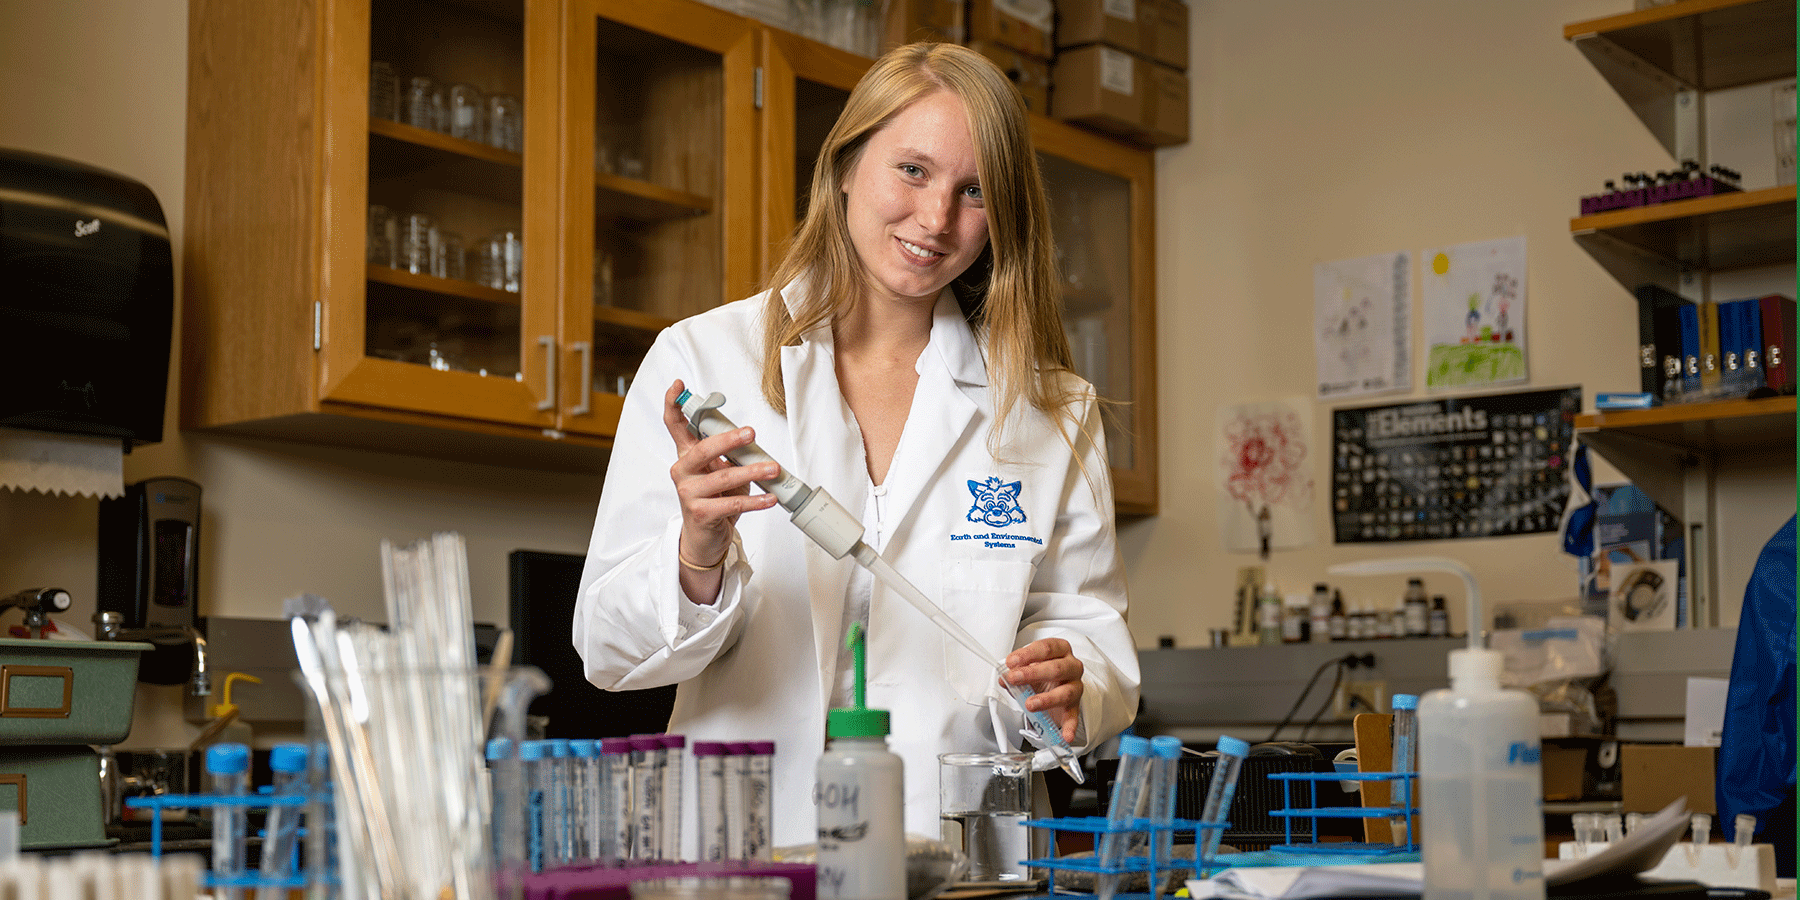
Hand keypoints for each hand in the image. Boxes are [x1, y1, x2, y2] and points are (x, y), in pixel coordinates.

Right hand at [663, 379, 780, 567]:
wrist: (705, 537)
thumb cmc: (715, 499)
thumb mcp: (720, 471)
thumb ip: (729, 453)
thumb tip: (749, 439)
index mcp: (687, 456)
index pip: (675, 426)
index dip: (673, 404)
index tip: (678, 386)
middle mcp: (683, 471)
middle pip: (702, 449)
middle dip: (728, 440)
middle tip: (751, 433)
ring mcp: (689, 494)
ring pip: (723, 478)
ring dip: (752, 472)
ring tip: (773, 469)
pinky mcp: (701, 514)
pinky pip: (732, 505)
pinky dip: (755, 501)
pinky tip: (769, 498)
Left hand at [1003, 638, 1083, 743]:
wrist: (1057, 685)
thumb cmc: (1044, 672)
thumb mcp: (1028, 668)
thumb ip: (1015, 672)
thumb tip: (1004, 677)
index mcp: (1060, 650)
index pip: (1046, 648)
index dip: (1027, 654)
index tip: (1011, 661)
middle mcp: (1071, 666)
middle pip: (1056, 668)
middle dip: (1033, 673)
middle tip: (1015, 678)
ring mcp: (1075, 686)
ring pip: (1065, 692)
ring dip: (1046, 699)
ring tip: (1030, 704)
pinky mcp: (1075, 706)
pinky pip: (1073, 717)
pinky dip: (1069, 727)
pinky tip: (1065, 736)